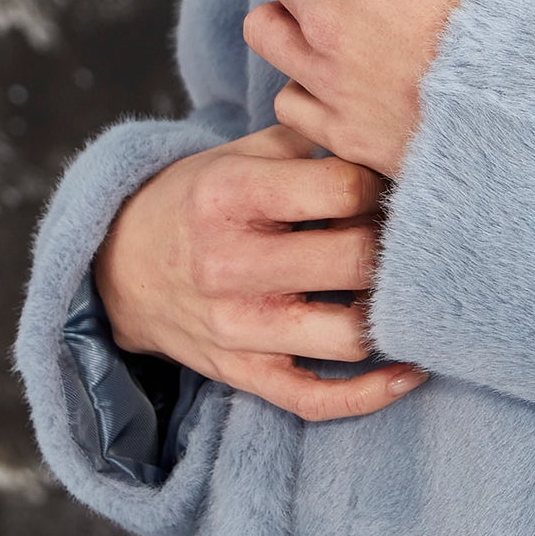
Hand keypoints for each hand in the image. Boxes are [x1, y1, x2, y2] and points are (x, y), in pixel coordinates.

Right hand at [93, 119, 425, 421]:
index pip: (343, 189)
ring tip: (412, 293)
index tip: (388, 187)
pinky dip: (370, 393)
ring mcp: (237, 327)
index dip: (381, 185)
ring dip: (393, 315)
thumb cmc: (199, 200)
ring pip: (347, 334)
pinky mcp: (242, 373)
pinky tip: (409, 370)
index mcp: (230, 195)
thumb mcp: (238, 153)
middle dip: (397, 246)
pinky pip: (315, 399)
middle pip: (355, 261)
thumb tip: (387, 136)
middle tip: (413, 238)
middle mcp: (231, 264)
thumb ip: (310, 138)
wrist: (121, 267)